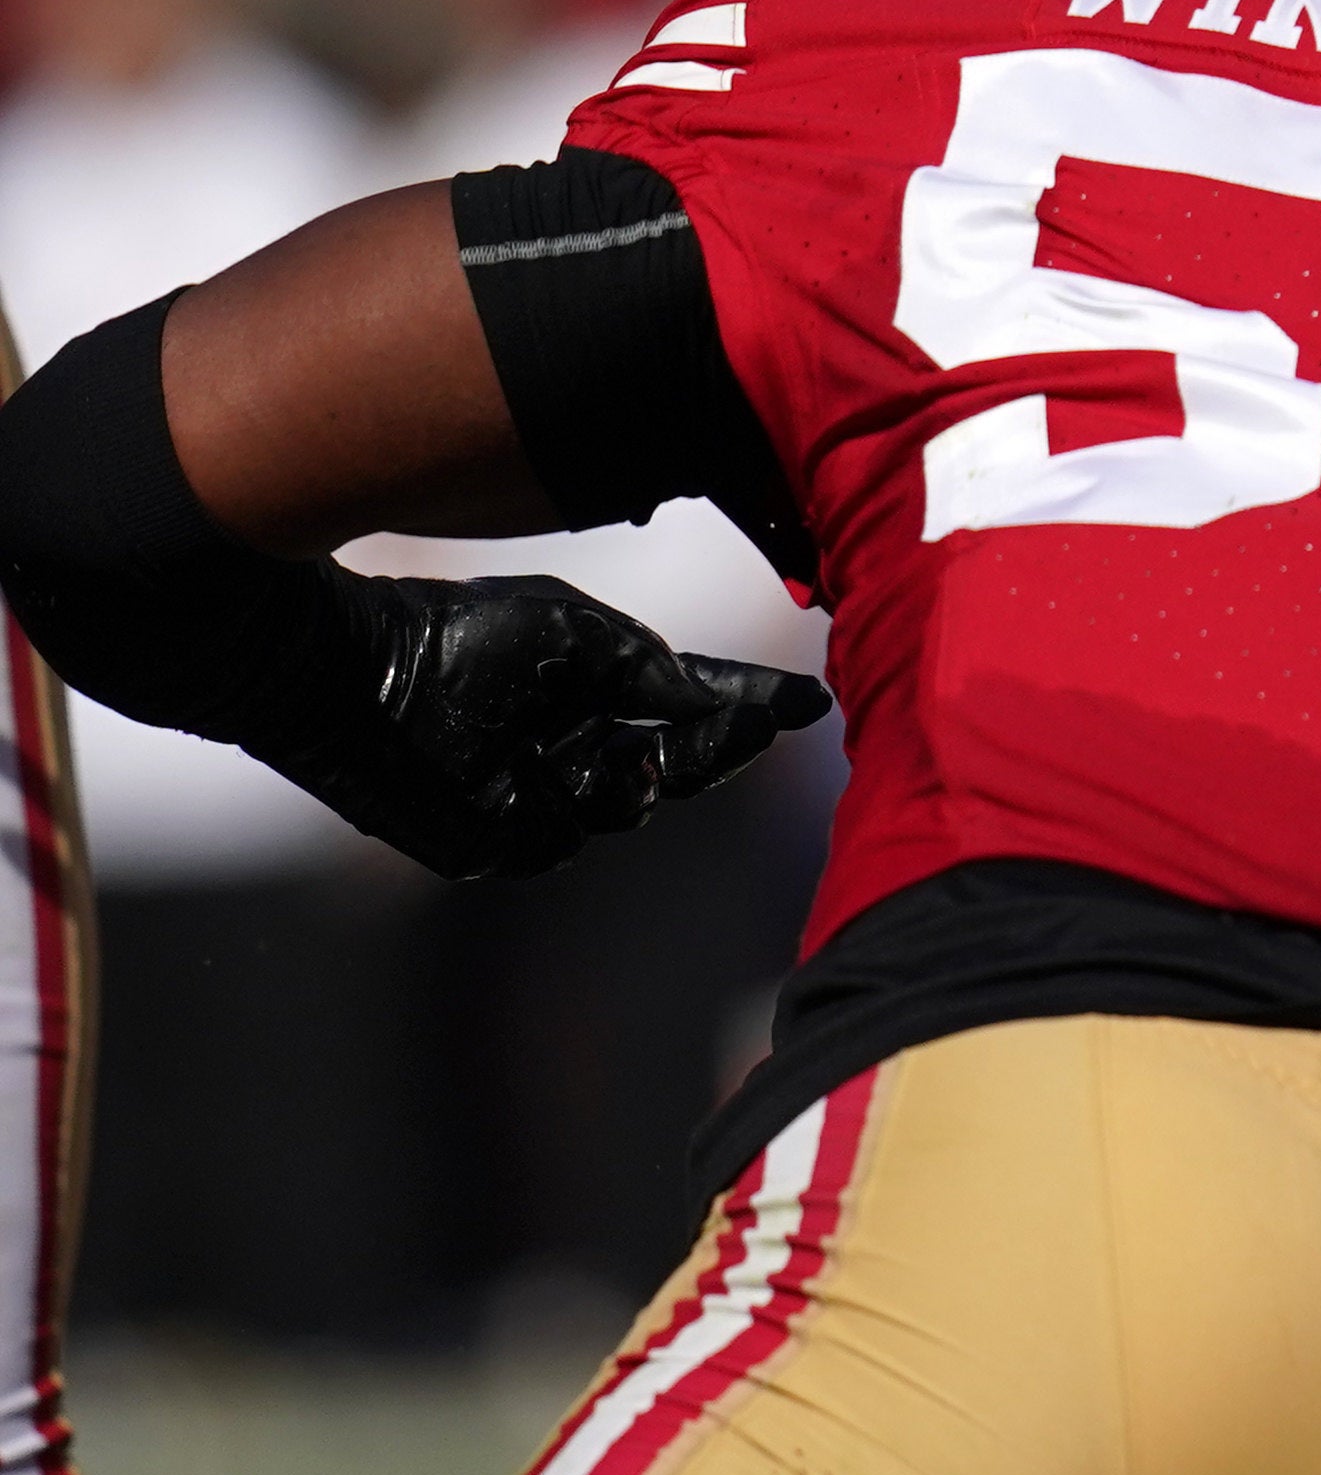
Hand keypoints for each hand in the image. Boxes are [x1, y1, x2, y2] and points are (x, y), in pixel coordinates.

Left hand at [278, 574, 828, 881]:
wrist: (357, 669)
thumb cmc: (463, 633)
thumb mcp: (581, 635)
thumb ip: (657, 670)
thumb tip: (730, 703)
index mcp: (604, 692)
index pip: (696, 705)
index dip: (750, 707)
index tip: (809, 704)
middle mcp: (578, 745)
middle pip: (676, 768)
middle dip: (712, 748)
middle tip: (745, 726)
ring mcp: (535, 797)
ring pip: (621, 813)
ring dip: (619, 777)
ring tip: (588, 743)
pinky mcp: (488, 840)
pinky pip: (552, 840)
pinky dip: (549, 802)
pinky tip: (524, 766)